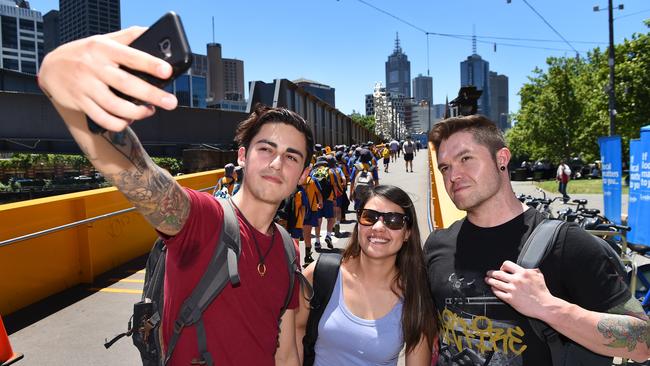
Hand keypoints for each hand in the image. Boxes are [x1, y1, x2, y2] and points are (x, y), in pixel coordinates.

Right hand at [38, 26, 177, 131]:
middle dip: (151, 95)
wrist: (51, 68)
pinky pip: (102, 118)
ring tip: (150, 111)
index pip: (131, 56)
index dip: (150, 64)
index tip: (167, 71)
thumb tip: (153, 34)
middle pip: (126, 84)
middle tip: (171, 102)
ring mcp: (86, 86)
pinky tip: (129, 120)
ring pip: (115, 105)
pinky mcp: (80, 102)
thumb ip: (128, 37)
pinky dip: (119, 122)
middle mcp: (94, 67)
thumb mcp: (104, 40)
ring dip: (137, 112)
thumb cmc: (85, 53)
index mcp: (104, 48)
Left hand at [485, 260, 555, 319]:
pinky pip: (498, 293)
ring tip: (487, 280)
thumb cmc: (542, 292)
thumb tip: (526, 267)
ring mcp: (512, 290)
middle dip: (491, 273)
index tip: (501, 269)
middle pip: (498, 273)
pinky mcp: (510, 299)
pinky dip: (494, 290)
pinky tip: (493, 288)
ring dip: (490, 280)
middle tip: (488, 273)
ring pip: (496, 283)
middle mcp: (516, 280)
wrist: (545, 305)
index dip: (502, 266)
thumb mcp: (539, 275)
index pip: (507, 264)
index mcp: (523, 273)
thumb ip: (530, 270)